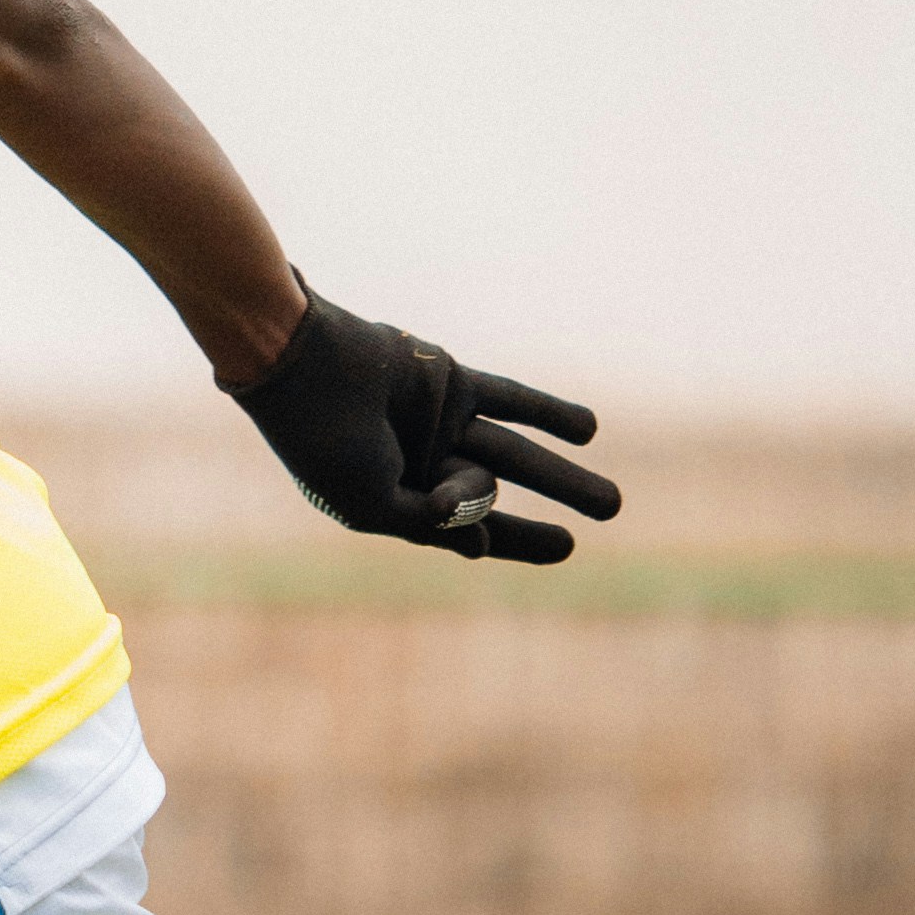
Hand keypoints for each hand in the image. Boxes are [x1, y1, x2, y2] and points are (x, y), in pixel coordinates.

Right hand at [230, 292, 620, 560]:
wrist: (302, 366)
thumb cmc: (326, 445)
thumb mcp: (375, 506)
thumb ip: (430, 523)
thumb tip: (480, 544)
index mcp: (397, 505)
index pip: (467, 532)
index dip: (516, 541)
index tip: (560, 548)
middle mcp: (422, 466)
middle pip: (502, 494)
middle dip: (553, 509)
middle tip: (610, 512)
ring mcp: (437, 423)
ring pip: (515, 453)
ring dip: (564, 477)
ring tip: (613, 503)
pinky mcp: (450, 383)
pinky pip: (509, 401)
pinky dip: (548, 414)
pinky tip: (589, 431)